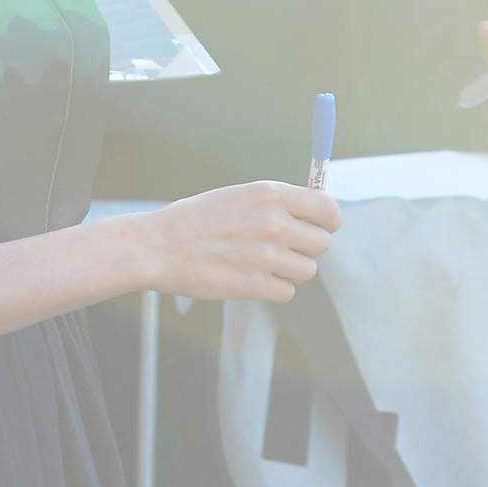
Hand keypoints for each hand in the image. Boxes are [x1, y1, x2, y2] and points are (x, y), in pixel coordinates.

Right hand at [137, 179, 338, 302]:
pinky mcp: (255, 285)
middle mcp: (274, 223)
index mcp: (270, 194)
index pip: (327, 209)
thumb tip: (309, 215)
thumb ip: (274, 204)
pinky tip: (251, 279)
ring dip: (290, 270)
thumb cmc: (194, 221)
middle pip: (322, 243)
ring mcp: (266, 256)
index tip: (321, 227)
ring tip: (262, 264)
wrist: (159, 247)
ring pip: (307, 270)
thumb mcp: (237, 197)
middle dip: (306, 248)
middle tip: (282, 249)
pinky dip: (273, 289)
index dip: (328, 221)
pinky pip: (287, 292)